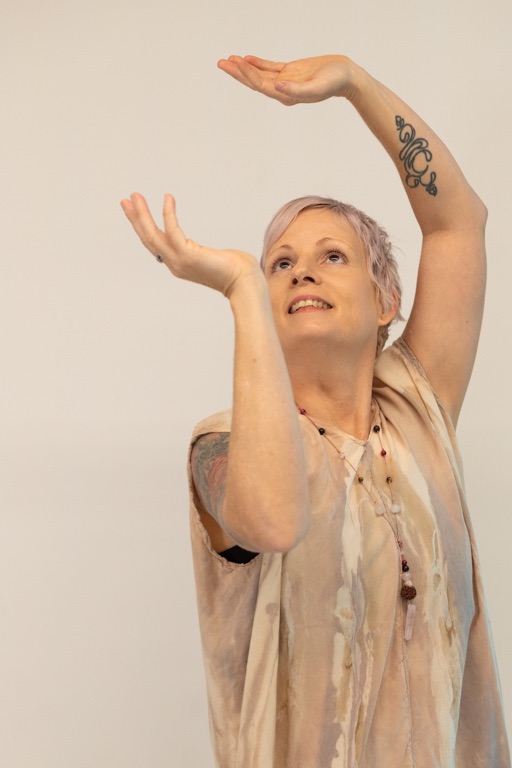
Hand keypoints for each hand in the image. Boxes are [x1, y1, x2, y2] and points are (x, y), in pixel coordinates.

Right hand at [120, 193, 260, 297]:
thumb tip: (206, 250)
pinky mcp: (188, 255)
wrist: (244, 281)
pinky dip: (168, 213)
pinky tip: (168, 198)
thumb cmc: (235, 269)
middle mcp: (174, 264)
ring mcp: (179, 261)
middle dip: (136, 219)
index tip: (135, 209)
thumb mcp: (211, 258)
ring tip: (136, 197)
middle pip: (148, 239)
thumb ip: (202, 252)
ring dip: (142, 215)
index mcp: (177, 264)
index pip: (154, 244)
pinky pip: (173, 231)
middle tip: (126, 200)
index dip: (143, 227)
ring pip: (153, 236)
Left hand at [217, 54, 356, 105]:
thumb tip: (278, 87)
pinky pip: (270, 67)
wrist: (347, 77)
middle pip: (255, 81)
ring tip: (228, 60)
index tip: (236, 62)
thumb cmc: (334, 82)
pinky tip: (247, 58)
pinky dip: (257, 63)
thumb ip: (297, 90)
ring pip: (260, 74)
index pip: (262, 85)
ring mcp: (286, 81)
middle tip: (220, 63)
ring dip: (244, 68)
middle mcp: (283, 90)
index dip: (248, 74)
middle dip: (237, 73)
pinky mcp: (290, 71)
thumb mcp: (316, 87)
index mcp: (287, 96)